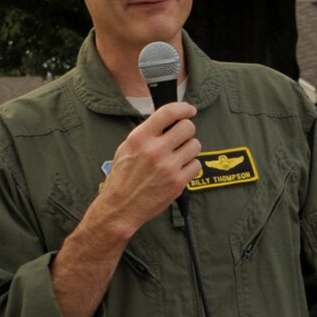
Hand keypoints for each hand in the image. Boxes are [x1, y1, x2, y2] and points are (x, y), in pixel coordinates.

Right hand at [92, 102, 199, 235]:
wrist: (120, 207)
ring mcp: (168, 166)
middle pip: (188, 127)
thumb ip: (147, 132)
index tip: (190, 110)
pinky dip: (190, 167)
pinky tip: (178, 171)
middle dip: (187, 131)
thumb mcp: (127, 148)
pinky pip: (196, 165)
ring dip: (189, 149)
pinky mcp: (178, 182)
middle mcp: (155, 150)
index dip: (183, 108)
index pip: (168, 112)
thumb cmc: (122, 178)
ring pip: (195, 145)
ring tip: (177, 157)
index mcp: (140, 137)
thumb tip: (164, 117)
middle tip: (181, 139)